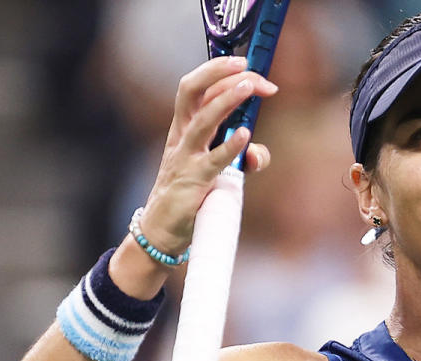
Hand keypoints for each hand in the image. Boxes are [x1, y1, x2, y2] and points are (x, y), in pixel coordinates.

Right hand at [140, 57, 277, 254]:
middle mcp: (182, 136)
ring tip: (250, 87)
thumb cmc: (189, 195)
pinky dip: (230, 146)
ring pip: (202, 118)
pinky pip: (213, 159)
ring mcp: (185, 157)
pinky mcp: (194, 180)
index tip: (252, 71)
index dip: (223, 73)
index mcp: (184, 127)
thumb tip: (258, 152)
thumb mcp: (215, 169)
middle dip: (221, 73)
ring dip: (227, 100)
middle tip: (251, 70)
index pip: (199, 88)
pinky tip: (246, 135)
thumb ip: (240, 157)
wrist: (162, 230)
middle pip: (193, 91)